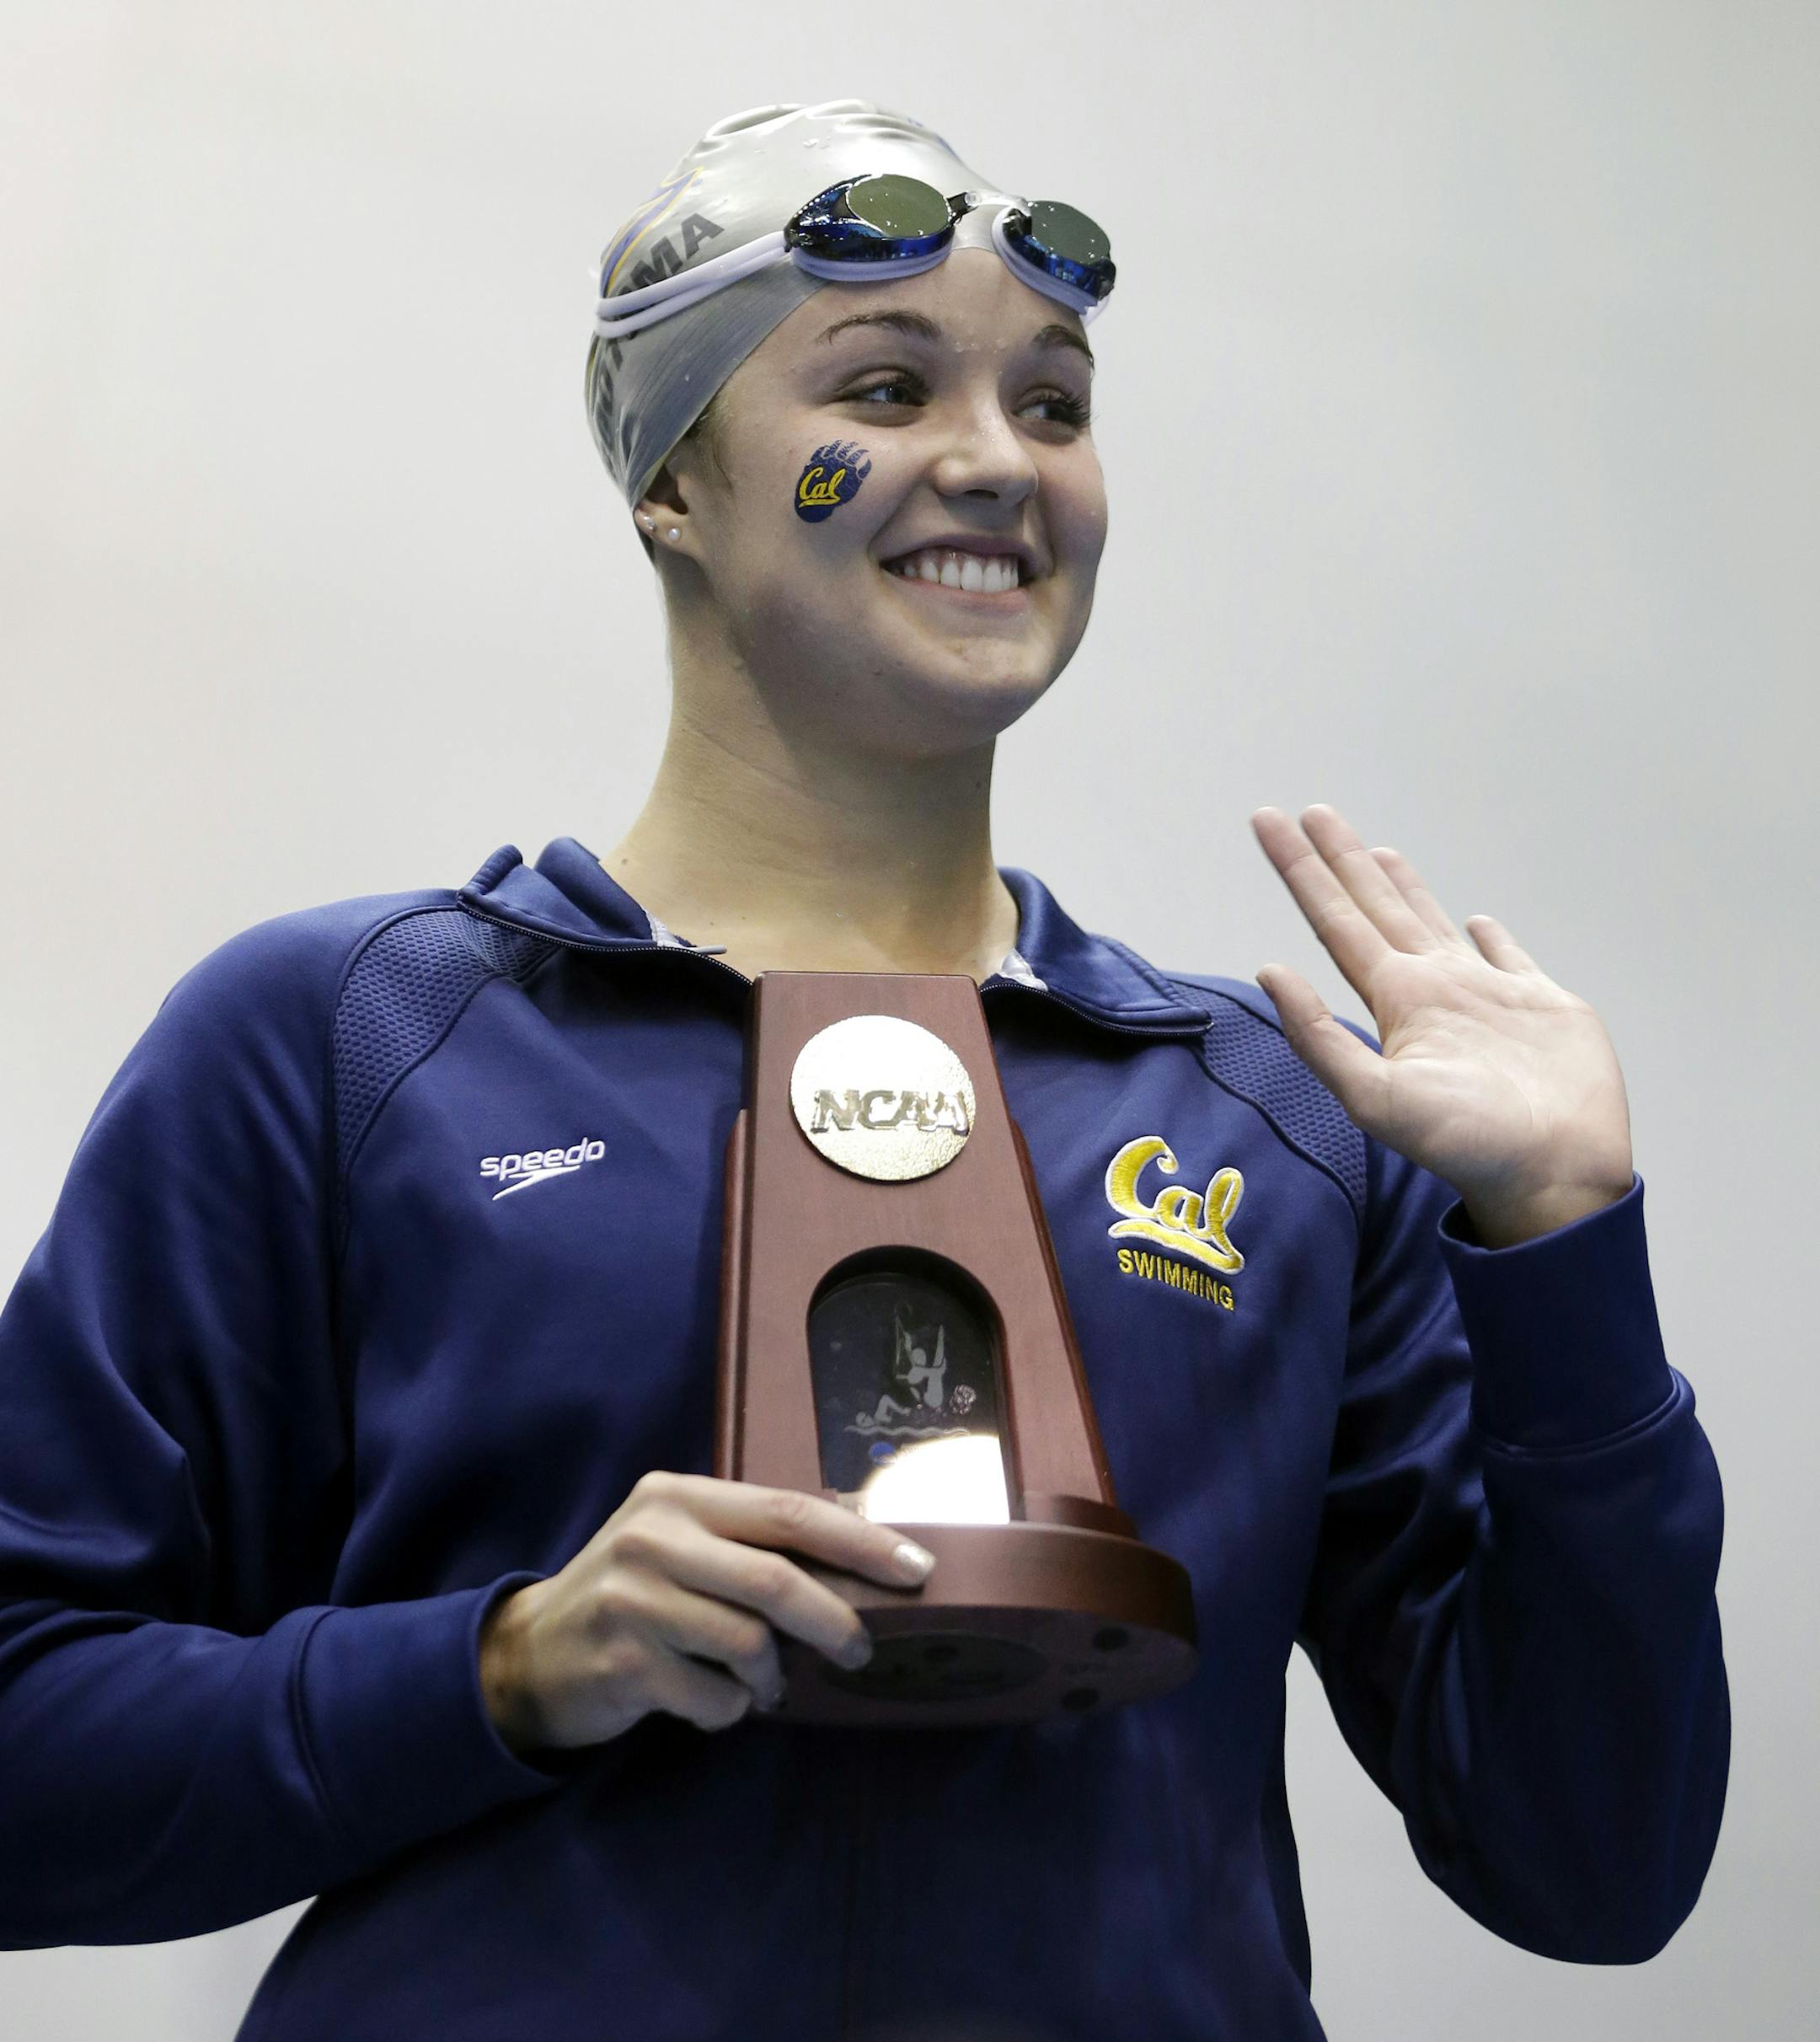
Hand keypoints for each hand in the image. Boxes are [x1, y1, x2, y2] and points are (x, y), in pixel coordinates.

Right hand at [477, 1472, 936, 1756]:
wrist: (533, 1653)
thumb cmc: (633, 1594)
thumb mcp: (683, 1545)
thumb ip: (752, 1543)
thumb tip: (866, 1550)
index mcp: (678, 1496)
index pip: (789, 1512)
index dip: (861, 1542)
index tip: (917, 1568)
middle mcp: (652, 1536)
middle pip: (776, 1579)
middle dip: (834, 1620)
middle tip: (860, 1651)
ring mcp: (632, 1600)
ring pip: (748, 1643)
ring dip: (771, 1677)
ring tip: (765, 1685)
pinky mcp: (623, 1663)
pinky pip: (714, 1697)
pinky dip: (729, 1710)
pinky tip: (710, 1700)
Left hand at [1248, 804, 1633, 1247]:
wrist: (1554, 1175)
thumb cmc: (1467, 1146)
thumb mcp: (1377, 1097)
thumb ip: (1319, 1038)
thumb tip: (1268, 970)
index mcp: (1395, 1002)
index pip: (1333, 921)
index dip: (1301, 871)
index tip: (1269, 822)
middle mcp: (1432, 990)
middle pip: (1374, 908)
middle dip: (1340, 861)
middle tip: (1311, 812)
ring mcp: (1487, 995)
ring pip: (1432, 923)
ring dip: (1402, 887)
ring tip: (1375, 851)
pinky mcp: (1543, 1004)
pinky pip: (1510, 957)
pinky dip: (1490, 936)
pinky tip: (1475, 921)